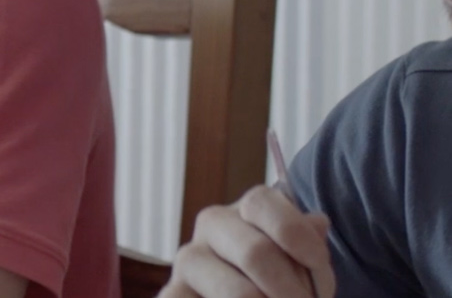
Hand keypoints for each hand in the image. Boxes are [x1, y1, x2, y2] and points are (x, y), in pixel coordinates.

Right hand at [160, 185, 334, 297]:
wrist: (249, 293)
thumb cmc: (282, 278)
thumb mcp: (302, 259)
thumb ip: (308, 243)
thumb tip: (318, 223)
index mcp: (245, 209)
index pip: (261, 203)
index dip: (296, 234)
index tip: (318, 264)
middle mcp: (211, 227)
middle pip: (256, 252)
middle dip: (291, 290)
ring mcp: (189, 261)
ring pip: (239, 293)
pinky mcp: (173, 291)